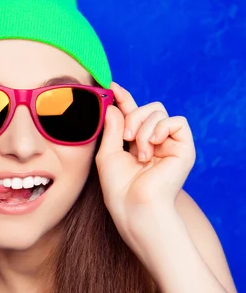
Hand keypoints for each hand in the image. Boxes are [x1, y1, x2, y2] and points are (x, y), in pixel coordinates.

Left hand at [95, 82, 195, 251]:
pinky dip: (161, 129)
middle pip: (148, 107)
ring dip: (143, 128)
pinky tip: (152, 146)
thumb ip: (111, 128)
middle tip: (125, 138)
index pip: (132, 112)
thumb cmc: (119, 187)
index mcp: (136, 142)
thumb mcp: (108, 153)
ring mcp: (170, 144)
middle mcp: (154, 141)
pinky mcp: (184, 149)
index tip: (111, 85)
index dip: (123, 98)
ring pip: (159, 112)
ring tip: (139, 152)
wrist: (134, 206)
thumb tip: (114, 105)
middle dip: (133, 116)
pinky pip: (177, 121)